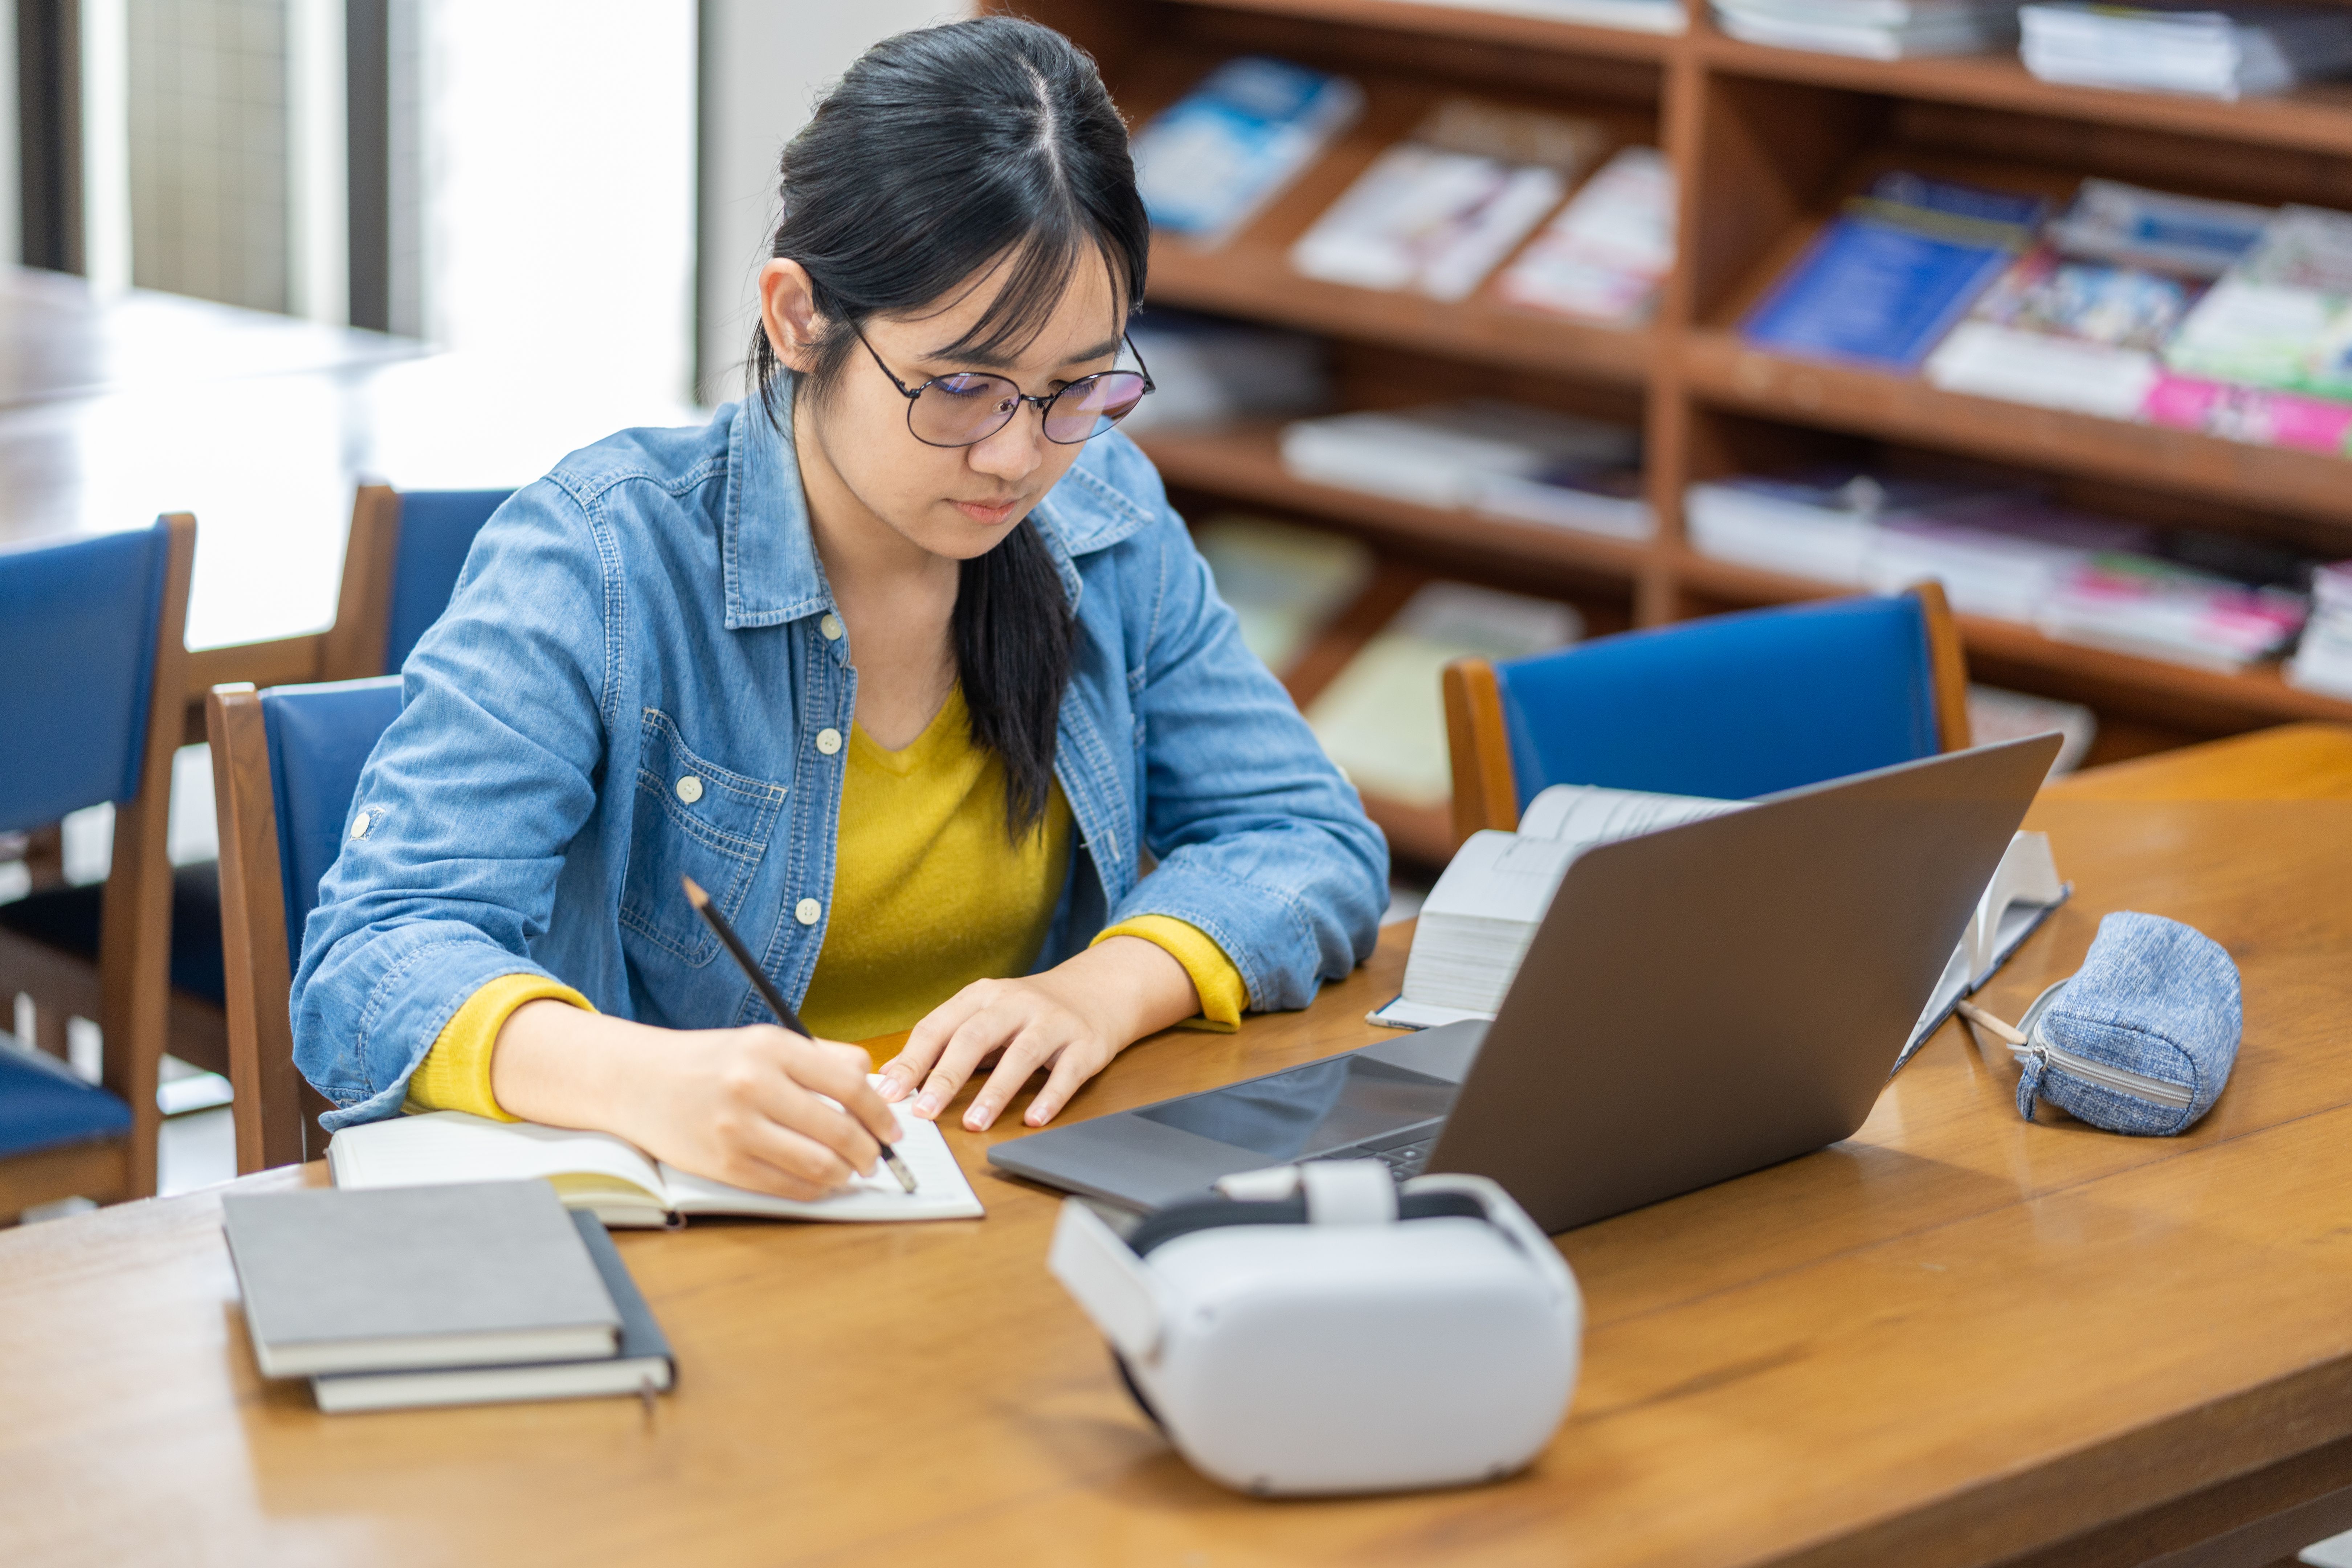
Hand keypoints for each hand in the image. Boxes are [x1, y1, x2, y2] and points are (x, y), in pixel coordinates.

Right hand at [490, 1002, 901, 1200]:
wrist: (639, 1081)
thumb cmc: (711, 1062)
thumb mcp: (765, 1042)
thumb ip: (822, 1057)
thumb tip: (873, 1080)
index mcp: (772, 1048)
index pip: (849, 1084)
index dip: (881, 1113)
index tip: (893, 1128)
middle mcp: (754, 1085)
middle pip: (839, 1129)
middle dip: (870, 1150)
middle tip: (877, 1157)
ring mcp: (736, 1128)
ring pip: (817, 1164)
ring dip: (845, 1174)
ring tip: (851, 1171)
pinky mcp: (723, 1164)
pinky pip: (786, 1186)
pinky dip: (814, 1189)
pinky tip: (822, 1182)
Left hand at [876, 937, 1199, 1131]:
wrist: (1096, 991)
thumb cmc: (1027, 1014)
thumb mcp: (983, 1017)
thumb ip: (943, 1044)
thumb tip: (891, 1078)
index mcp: (981, 996)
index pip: (938, 1027)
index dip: (912, 1061)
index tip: (890, 1094)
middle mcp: (1015, 1003)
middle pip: (974, 1037)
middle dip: (946, 1077)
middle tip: (925, 1113)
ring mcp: (1052, 1021)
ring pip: (1020, 1054)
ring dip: (995, 1091)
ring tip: (975, 1123)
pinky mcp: (1085, 1042)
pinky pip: (1067, 1072)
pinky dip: (1050, 1097)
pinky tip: (1034, 1119)